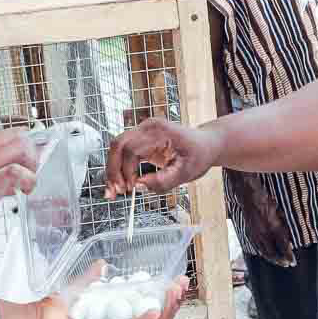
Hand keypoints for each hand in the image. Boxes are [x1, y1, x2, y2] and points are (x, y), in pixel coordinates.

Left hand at [26, 274, 188, 318]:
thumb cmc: (58, 311)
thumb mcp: (83, 288)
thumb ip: (95, 278)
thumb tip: (104, 264)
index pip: (153, 314)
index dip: (168, 299)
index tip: (178, 281)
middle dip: (173, 304)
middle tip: (182, 285)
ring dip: (165, 310)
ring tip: (174, 293)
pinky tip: (154, 309)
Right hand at [104, 118, 220, 195]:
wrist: (205, 144)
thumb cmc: (199, 155)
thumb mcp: (186, 172)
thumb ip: (163, 181)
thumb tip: (139, 186)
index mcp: (160, 131)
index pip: (132, 149)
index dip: (127, 171)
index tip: (130, 189)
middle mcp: (148, 126)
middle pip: (118, 144)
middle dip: (113, 170)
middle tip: (113, 192)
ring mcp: (143, 130)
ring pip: (116, 147)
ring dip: (112, 169)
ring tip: (113, 191)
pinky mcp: (141, 138)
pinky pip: (122, 150)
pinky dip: (118, 167)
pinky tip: (118, 183)